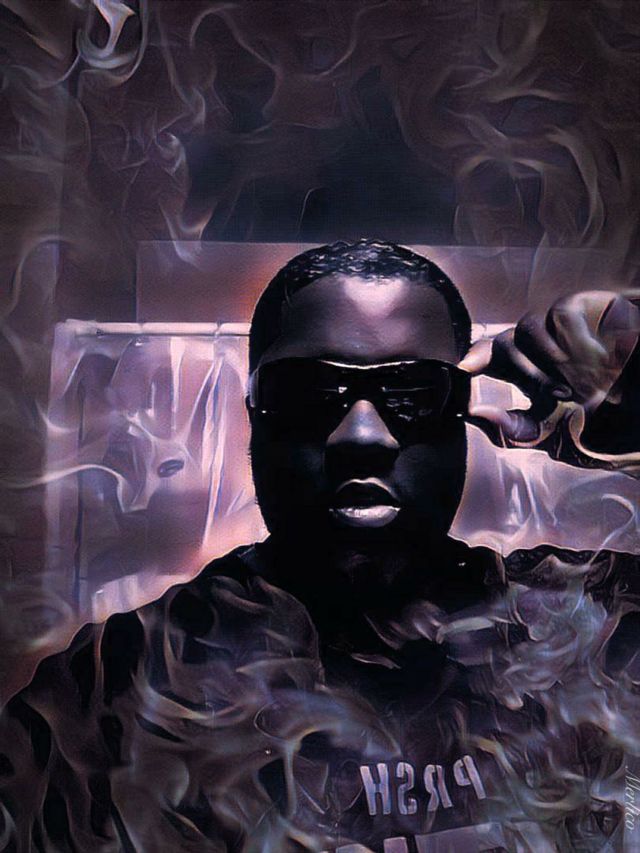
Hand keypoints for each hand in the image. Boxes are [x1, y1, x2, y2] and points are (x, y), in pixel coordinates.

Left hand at [459, 291, 639, 447]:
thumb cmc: (599, 426)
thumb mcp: (553, 436)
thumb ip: (516, 429)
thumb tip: (476, 414)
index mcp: (527, 374)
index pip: (488, 358)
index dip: (473, 357)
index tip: (463, 368)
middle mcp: (538, 348)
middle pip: (504, 342)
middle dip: (524, 372)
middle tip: (558, 395)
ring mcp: (560, 327)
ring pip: (527, 326)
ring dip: (548, 358)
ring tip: (578, 382)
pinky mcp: (586, 306)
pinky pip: (560, 311)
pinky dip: (573, 339)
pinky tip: (597, 358)